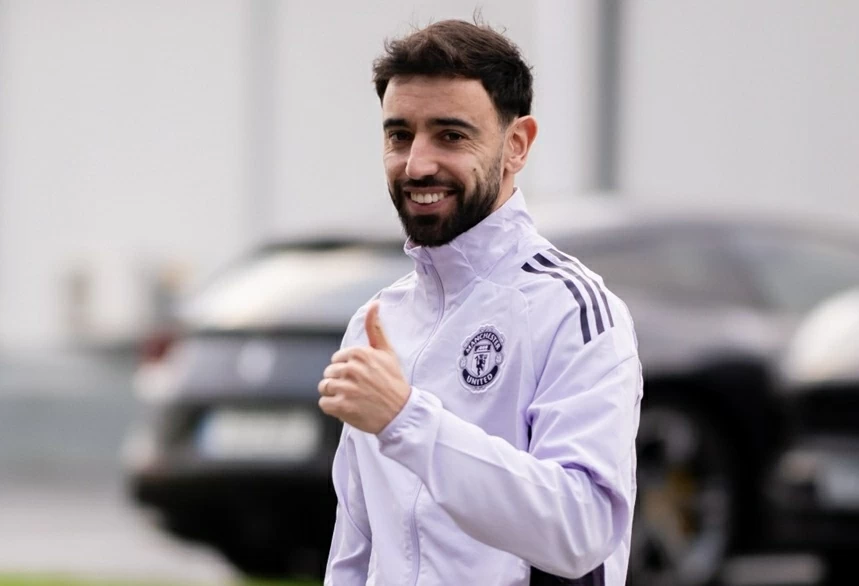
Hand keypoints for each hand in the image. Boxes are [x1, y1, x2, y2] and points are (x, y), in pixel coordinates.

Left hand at [318, 301, 410, 433]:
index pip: (336, 359)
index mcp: (359, 353)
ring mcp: (346, 388)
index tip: (361, 377)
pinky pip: (324, 403)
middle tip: (358, 389)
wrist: (401, 413)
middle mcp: (352, 369)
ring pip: (324, 387)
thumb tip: (374, 303)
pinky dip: (333, 407)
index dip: (347, 369)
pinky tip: (348, 407)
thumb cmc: (393, 382)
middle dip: (340, 381)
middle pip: (329, 373)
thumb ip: (375, 328)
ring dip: (335, 394)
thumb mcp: (386, 352)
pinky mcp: (342, 406)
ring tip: (352, 398)